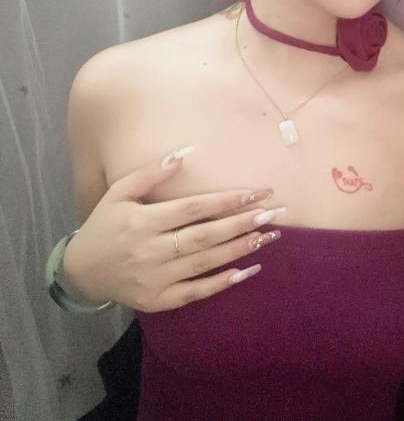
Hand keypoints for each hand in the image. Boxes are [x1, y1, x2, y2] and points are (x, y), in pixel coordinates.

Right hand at [62, 148, 285, 311]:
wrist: (82, 272)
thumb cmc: (105, 225)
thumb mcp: (119, 192)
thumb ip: (151, 172)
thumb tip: (186, 151)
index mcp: (143, 220)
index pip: (193, 208)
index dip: (227, 199)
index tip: (257, 192)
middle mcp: (151, 250)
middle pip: (205, 235)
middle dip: (242, 223)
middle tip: (274, 214)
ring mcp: (156, 278)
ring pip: (205, 263)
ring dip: (239, 249)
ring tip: (269, 236)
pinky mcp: (159, 300)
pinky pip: (195, 292)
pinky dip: (222, 283)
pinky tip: (247, 271)